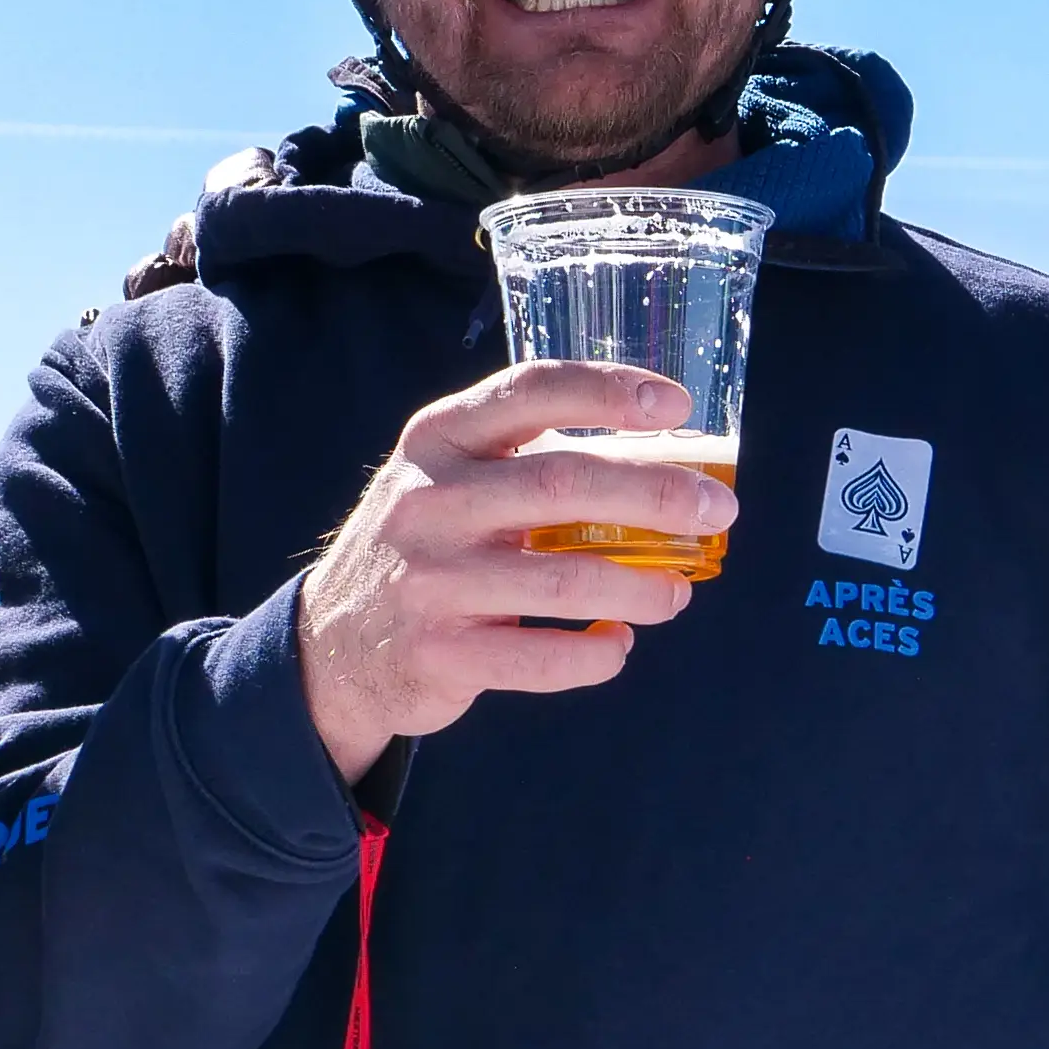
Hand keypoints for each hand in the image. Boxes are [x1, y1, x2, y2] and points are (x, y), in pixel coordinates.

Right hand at [293, 362, 737, 787]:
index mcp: (439, 439)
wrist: (331, 647)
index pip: (532, 391)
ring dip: (642, 586)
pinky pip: (542, 657)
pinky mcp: (438, 654)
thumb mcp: (449, 482)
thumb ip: (528, 462)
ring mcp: (430, 580)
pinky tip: (617, 645)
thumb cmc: (423, 549)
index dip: (609, 391)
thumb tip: (664, 470)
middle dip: (656, 495)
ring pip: (564, 579)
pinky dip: (596, 654)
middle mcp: (430, 501)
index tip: (677, 406)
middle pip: (562, 483)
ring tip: (678, 593)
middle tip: (717, 510)